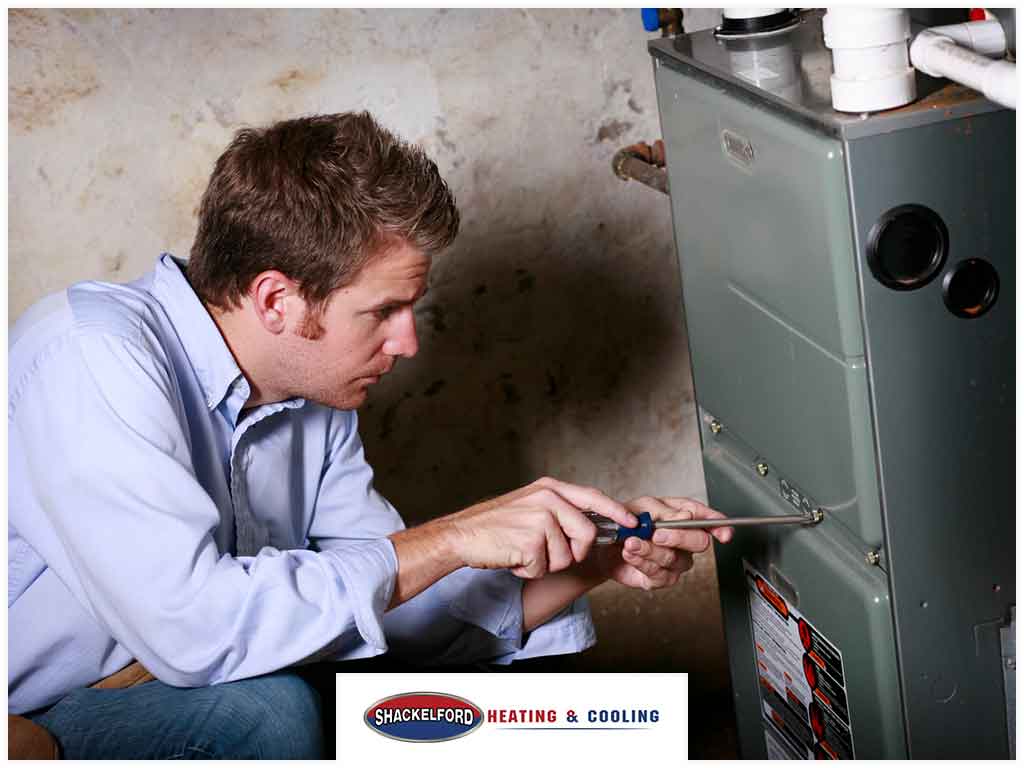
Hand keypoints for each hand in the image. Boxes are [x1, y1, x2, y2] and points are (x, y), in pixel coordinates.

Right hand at [447, 477, 637, 578]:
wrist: (462, 535)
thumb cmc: (496, 526)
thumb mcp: (529, 506)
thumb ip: (559, 511)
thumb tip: (592, 527)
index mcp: (549, 488)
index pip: (593, 497)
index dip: (616, 511)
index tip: (633, 522)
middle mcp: (547, 499)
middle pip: (587, 533)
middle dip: (573, 552)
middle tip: (547, 554)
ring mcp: (539, 518)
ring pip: (566, 555)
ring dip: (546, 563)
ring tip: (523, 551)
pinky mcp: (530, 540)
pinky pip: (545, 567)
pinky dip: (529, 570)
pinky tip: (514, 558)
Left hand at [592, 496, 732, 590]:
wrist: (604, 542)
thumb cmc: (627, 521)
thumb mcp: (643, 507)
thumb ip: (666, 512)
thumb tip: (687, 516)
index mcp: (684, 516)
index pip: (708, 520)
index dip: (719, 526)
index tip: (723, 533)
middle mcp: (684, 540)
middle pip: (699, 542)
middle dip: (678, 537)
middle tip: (656, 534)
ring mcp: (675, 560)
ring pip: (675, 558)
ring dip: (650, 550)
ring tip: (631, 542)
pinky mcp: (662, 577)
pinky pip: (659, 574)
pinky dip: (642, 562)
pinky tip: (630, 554)